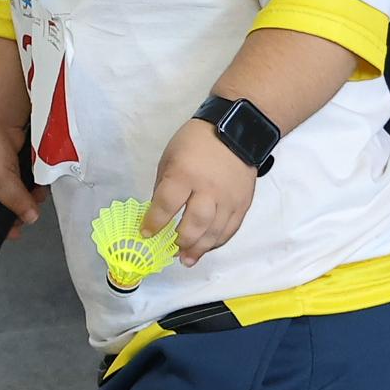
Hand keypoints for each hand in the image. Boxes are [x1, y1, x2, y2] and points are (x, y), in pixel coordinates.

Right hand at [0, 126, 44, 230]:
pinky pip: (23, 175)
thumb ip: (17, 203)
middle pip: (3, 205)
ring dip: (30, 193)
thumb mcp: (1, 182)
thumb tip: (30, 218)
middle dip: (20, 207)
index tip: (18, 230)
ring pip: (16, 190)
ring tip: (39, 191)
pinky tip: (40, 177)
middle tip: (34, 207)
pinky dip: (32, 177)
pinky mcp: (10, 156)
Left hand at [146, 120, 258, 265]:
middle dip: (181, 241)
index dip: (154, 223)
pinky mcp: (242, 203)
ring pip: (214, 231)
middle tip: (172, 251)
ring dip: (200, 248)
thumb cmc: (195, 142)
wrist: (236, 130)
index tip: (146, 233)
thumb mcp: (170, 158)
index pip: (166, 205)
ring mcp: (228, 198)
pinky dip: (218, 241)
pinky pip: (230, 229)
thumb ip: (164, 187)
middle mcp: (208, 189)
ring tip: (187, 259)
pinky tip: (206, 247)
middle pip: (194, 224)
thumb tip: (159, 214)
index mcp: (184, 174)